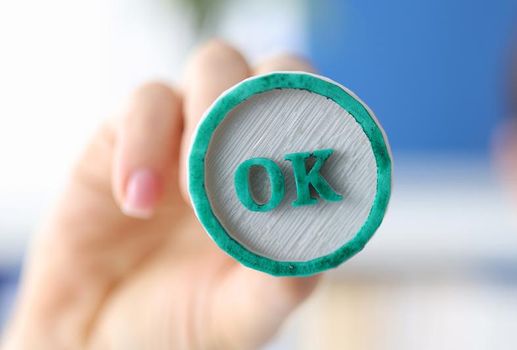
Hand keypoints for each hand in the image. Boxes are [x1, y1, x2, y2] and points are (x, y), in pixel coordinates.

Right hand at [3, 40, 319, 348]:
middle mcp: (247, 142)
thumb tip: (309, 246)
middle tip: (256, 165)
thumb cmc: (186, 321)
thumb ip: (280, 283)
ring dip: (215, 119)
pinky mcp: (125, 134)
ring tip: (196, 196)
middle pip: (282, 69)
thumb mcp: (243, 314)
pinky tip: (138, 202)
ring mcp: (189, 131)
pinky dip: (145, 145)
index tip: (315, 160)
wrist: (101, 340)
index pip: (328, 116)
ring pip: (217, 65)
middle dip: (276, 103)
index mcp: (291, 178)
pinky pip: (146, 103)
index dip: (329, 122)